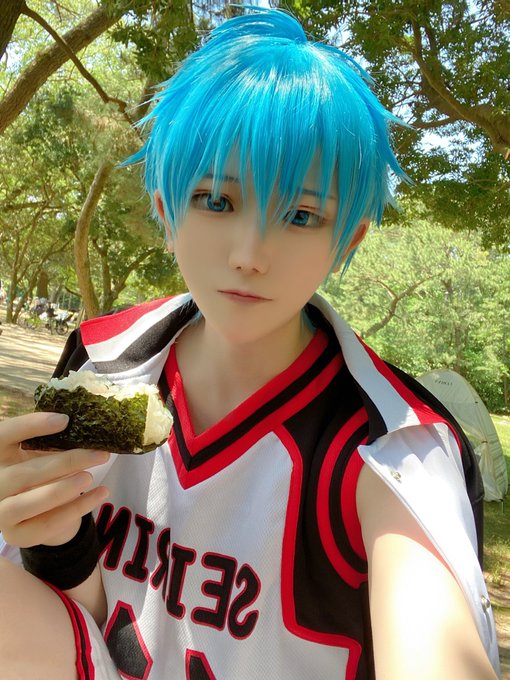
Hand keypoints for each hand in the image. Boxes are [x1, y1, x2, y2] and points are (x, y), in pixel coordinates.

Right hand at [0, 412, 109, 548]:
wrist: (44, 512)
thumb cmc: (44, 472)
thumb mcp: (44, 453)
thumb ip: (55, 442)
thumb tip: (87, 425)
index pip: (3, 436)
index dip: (29, 426)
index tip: (64, 420)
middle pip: (21, 474)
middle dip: (63, 463)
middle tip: (99, 454)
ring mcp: (1, 513)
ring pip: (25, 504)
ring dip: (61, 490)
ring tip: (90, 477)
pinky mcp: (18, 536)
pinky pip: (47, 524)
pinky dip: (77, 508)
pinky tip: (101, 493)